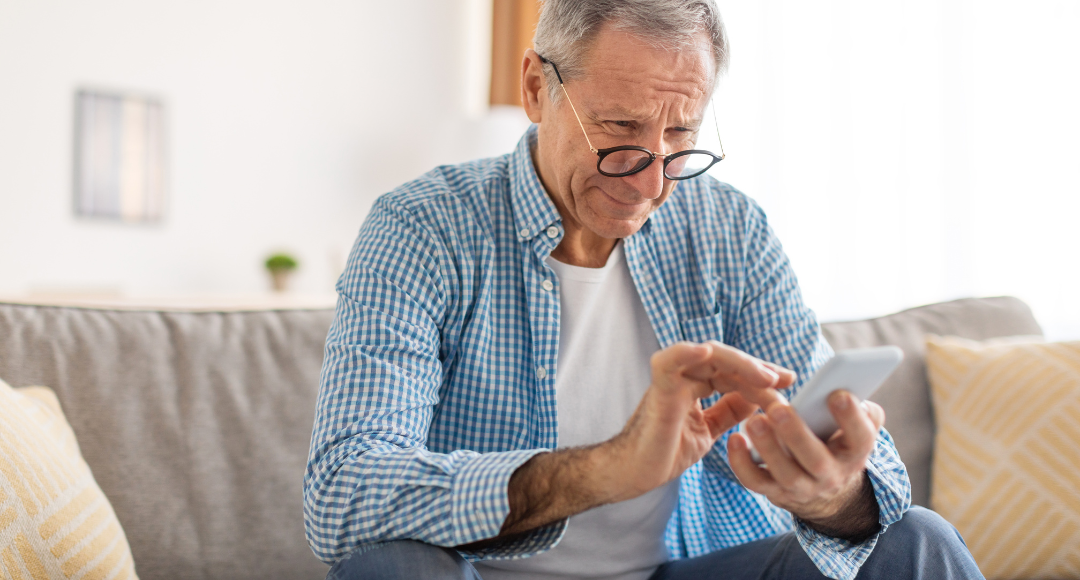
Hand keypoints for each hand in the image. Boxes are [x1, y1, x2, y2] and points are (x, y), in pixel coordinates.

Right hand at [489, 341, 795, 540]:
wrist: (635, 473)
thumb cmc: (664, 452)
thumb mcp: (708, 431)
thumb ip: (729, 411)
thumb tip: (757, 399)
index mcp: (694, 385)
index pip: (732, 371)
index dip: (760, 375)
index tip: (787, 382)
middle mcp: (683, 377)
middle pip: (725, 360)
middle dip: (757, 368)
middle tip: (784, 379)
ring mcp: (670, 380)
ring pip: (708, 356)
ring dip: (740, 363)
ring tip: (766, 377)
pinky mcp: (658, 389)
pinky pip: (670, 362)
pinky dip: (686, 352)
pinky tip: (707, 351)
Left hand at [727, 390, 885, 537]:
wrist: (824, 490)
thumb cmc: (835, 442)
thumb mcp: (854, 428)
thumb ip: (859, 409)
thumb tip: (849, 387)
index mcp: (854, 453)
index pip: (861, 438)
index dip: (851, 418)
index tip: (837, 394)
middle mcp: (831, 475)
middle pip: (817, 460)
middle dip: (797, 434)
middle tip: (779, 409)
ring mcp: (802, 487)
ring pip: (786, 473)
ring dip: (768, 447)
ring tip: (754, 421)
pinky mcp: (775, 492)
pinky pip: (756, 481)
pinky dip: (742, 463)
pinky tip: (734, 439)